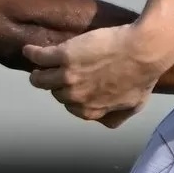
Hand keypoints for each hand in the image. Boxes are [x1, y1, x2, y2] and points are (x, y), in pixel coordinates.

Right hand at [25, 21, 168, 121]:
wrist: (143, 51)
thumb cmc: (142, 76)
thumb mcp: (133, 104)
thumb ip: (116, 116)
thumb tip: (105, 122)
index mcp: (90, 110)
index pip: (70, 107)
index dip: (70, 96)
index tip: (71, 87)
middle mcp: (75, 97)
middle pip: (56, 93)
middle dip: (56, 85)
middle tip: (56, 74)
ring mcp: (68, 77)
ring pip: (41, 80)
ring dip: (37, 74)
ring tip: (38, 67)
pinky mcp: (64, 56)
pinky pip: (39, 57)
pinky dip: (32, 54)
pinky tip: (30, 50)